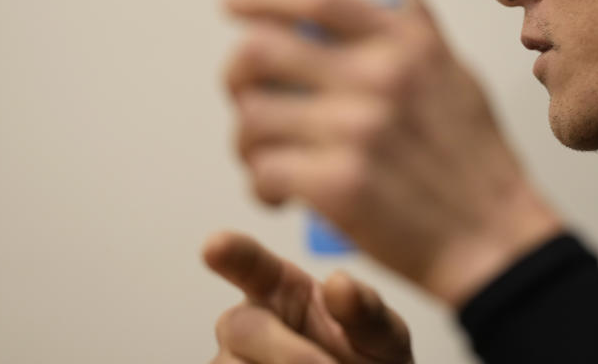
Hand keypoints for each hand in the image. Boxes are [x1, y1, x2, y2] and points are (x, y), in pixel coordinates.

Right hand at [204, 231, 412, 363]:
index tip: (214, 245)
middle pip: (240, 329)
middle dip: (287, 354)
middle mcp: (248, 322)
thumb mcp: (383, 335)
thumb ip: (366, 311)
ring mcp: (232, 361)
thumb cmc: (371, 361)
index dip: (231, 252)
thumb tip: (339, 282)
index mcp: (280, 288)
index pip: (249, 262)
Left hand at [223, 0, 562, 304]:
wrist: (493, 237)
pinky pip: (265, 171)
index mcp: (405, 46)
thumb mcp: (457, 73)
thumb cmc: (476, 160)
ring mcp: (355, 133)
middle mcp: (378, 80)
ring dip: (245, 137)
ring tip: (262, 152)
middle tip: (242, 90)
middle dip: (235, 71)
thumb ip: (420, 21)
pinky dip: (260, 183)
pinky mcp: (338, 187)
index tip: (234, 2)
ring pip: (253, 117)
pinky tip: (277, 192)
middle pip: (261, 51)